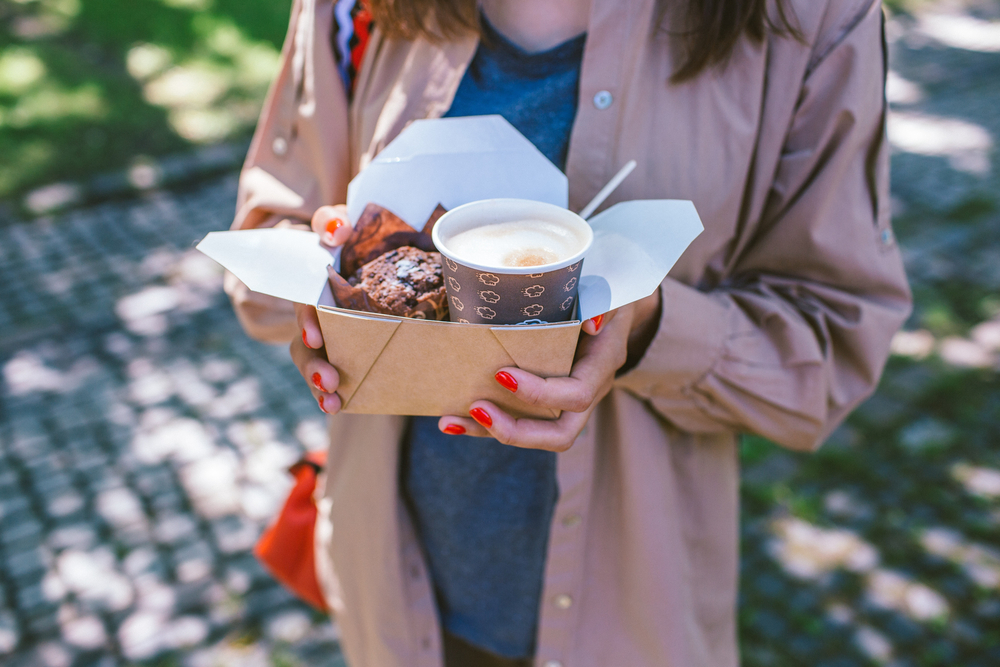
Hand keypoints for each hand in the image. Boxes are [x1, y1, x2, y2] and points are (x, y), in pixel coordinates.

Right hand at [289, 205, 353, 413]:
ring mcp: (329, 335)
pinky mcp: (347, 351)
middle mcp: (315, 313)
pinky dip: (334, 392)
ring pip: (314, 362)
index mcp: (313, 286)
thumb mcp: (343, 224)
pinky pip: (334, 374)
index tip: (315, 335)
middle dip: (312, 364)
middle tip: (328, 380)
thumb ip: (333, 220)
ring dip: (319, 384)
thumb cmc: (358, 236)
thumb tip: (335, 230)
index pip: (303, 302)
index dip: (305, 319)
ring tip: (332, 403)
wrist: (380, 253)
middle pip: (304, 343)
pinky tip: (339, 405)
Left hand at [437, 290, 661, 450]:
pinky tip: (453, 418)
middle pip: (559, 433)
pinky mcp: (548, 400)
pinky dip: (487, 423)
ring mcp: (567, 401)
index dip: (540, 393)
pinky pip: (520, 420)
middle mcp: (588, 391)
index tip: (501, 374)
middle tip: (477, 410)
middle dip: (516, 431)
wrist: (610, 305)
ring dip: (490, 432)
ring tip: (450, 422)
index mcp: (602, 366)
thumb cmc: (606, 294)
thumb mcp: (609, 293)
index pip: (576, 395)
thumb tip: (591, 323)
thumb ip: (603, 305)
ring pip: (536, 435)